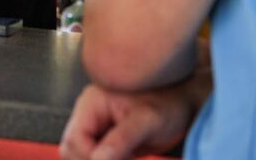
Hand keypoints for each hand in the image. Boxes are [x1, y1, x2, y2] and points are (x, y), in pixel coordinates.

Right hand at [59, 82, 199, 159]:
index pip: (75, 139)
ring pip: (81, 155)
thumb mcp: (148, 121)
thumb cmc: (168, 103)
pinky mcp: (107, 140)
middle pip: (71, 149)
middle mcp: (88, 115)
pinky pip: (96, 157)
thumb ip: (122, 139)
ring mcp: (96, 128)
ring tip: (128, 159)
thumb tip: (97, 159)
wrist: (183, 101)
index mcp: (91, 104)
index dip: (90, 157)